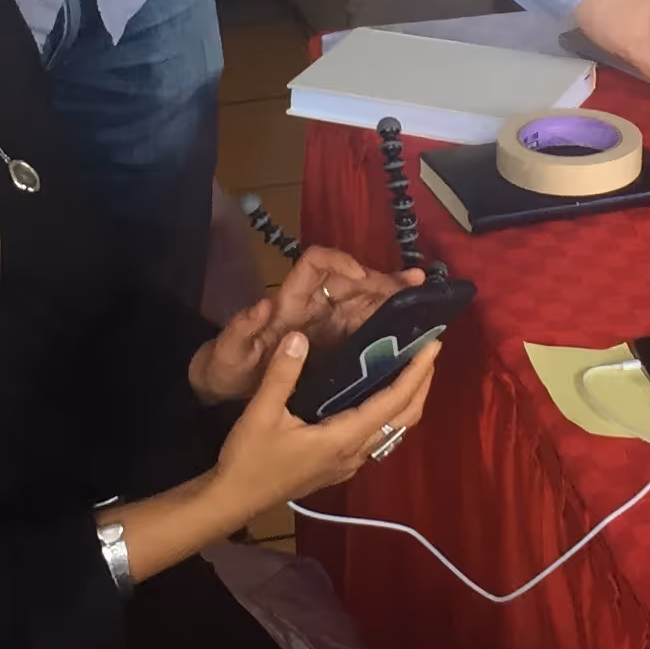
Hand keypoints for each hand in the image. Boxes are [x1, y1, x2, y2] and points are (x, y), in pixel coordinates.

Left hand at [187, 252, 422, 403]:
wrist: (228, 385)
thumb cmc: (227, 365)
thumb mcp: (228, 352)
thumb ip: (240, 330)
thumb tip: (262, 305)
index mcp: (290, 302)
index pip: (315, 266)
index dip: (338, 262)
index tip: (361, 276)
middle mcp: (313, 304)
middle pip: (351, 281)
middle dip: (380, 280)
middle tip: (413, 287)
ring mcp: (326, 321)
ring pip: (364, 299)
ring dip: (392, 294)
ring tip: (422, 292)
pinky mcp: (335, 340)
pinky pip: (365, 324)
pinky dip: (388, 320)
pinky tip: (411, 323)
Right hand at [208, 328, 436, 515]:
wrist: (234, 499)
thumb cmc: (248, 459)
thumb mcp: (260, 413)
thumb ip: (282, 374)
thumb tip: (300, 336)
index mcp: (342, 438)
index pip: (392, 403)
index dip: (416, 374)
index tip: (432, 346)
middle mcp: (355, 453)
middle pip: (404, 418)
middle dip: (421, 384)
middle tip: (428, 350)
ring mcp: (349, 463)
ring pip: (394, 430)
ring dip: (409, 400)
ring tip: (411, 368)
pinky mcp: (340, 466)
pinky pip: (379, 437)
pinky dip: (391, 413)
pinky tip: (380, 396)